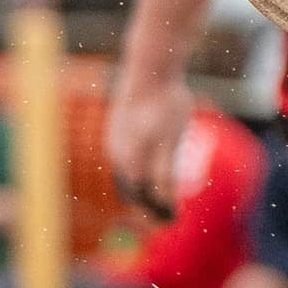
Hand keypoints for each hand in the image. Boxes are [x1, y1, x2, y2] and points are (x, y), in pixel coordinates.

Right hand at [106, 77, 189, 219]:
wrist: (150, 66)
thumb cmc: (165, 102)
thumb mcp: (172, 139)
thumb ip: (165, 172)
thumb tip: (164, 201)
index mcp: (130, 160)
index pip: (142, 198)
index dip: (155, 213)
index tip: (172, 222)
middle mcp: (117, 154)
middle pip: (132, 188)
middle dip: (148, 203)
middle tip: (167, 214)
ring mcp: (114, 140)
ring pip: (128, 172)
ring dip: (142, 186)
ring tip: (160, 195)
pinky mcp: (117, 128)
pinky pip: (126, 157)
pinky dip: (138, 168)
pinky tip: (150, 167)